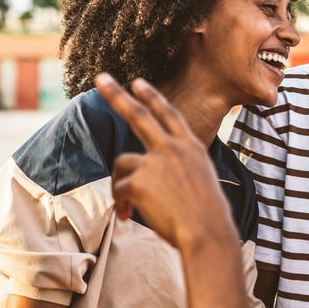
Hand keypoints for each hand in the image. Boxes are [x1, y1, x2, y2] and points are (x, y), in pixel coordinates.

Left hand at [95, 73, 236, 247]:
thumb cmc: (208, 215)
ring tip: (130, 207)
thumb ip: (179, 169)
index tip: (138, 82)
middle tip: (100, 77)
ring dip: (122, 184)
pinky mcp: (138, 180)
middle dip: (117, 94)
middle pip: (138, 114)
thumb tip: (153, 176)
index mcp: (192, 147)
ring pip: (123, 163)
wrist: (206, 231)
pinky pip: (119, 189)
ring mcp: (155, 162)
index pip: (169, 114)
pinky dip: (122, 204)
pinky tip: (131, 216)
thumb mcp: (202, 180)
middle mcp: (173, 148)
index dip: (152, 97)